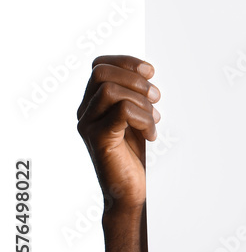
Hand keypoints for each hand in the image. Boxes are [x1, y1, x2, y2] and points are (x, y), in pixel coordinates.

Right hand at [77, 55, 160, 213]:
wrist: (128, 190)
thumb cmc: (132, 154)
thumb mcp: (134, 117)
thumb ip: (133, 95)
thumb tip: (146, 72)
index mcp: (92, 103)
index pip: (99, 65)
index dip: (126, 62)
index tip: (150, 72)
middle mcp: (85, 112)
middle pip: (102, 73)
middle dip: (135, 79)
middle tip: (155, 98)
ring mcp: (88, 125)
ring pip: (111, 90)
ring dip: (142, 102)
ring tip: (154, 120)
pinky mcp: (99, 139)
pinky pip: (123, 112)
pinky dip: (144, 119)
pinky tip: (150, 135)